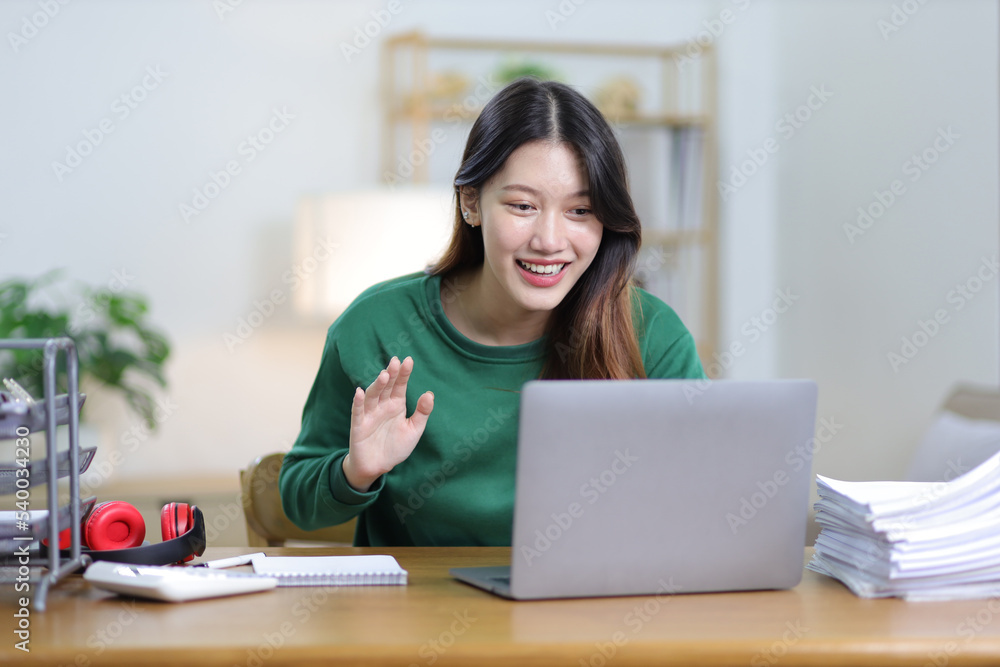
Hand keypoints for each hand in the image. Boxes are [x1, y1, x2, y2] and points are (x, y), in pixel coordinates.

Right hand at [342, 356, 433, 491]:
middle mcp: (382, 406)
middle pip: (386, 387)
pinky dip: (358, 402)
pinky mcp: (359, 425)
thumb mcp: (414, 430)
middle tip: (396, 361)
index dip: (403, 373)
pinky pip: (358, 412)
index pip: (400, 385)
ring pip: (372, 396)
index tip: (408, 360)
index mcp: (396, 405)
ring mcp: (370, 414)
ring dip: (377, 385)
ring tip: (384, 375)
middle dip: (391, 374)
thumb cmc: (396, 447)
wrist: (378, 467)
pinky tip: (359, 392)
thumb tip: (429, 393)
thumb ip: (422, 413)